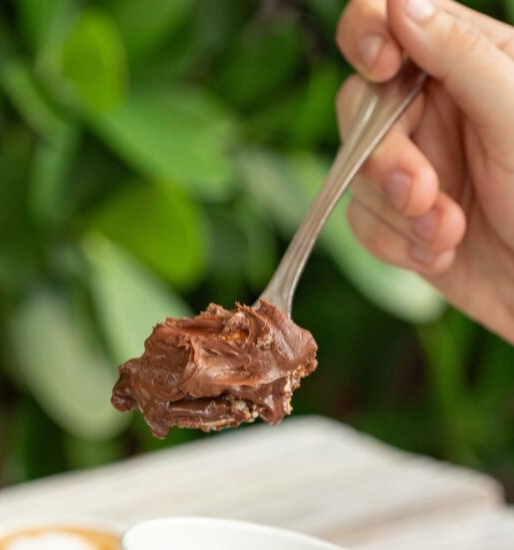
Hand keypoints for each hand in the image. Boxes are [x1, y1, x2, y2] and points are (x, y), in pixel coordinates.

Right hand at [335, 0, 513, 342]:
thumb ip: (462, 59)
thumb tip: (403, 6)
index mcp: (465, 61)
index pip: (391, 21)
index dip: (369, 34)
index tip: (381, 65)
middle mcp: (430, 108)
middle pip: (360, 106)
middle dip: (385, 157)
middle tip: (420, 192)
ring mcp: (410, 165)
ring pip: (356, 173)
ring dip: (399, 214)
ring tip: (448, 234)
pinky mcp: (395, 220)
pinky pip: (361, 223)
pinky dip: (398, 245)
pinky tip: (440, 253)